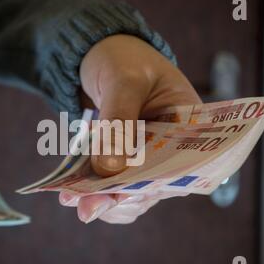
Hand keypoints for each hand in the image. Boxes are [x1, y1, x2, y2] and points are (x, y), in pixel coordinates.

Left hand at [59, 34, 201, 223]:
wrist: (103, 57)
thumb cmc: (125, 59)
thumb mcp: (124, 80)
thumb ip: (118, 121)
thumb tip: (109, 169)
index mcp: (191, 127)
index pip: (181, 167)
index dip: (152, 185)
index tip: (122, 195)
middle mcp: (174, 151)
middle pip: (153, 189)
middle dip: (118, 200)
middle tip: (86, 207)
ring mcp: (149, 162)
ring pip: (131, 197)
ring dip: (102, 202)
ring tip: (72, 198)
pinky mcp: (125, 166)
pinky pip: (114, 191)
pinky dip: (94, 194)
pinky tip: (73, 193)